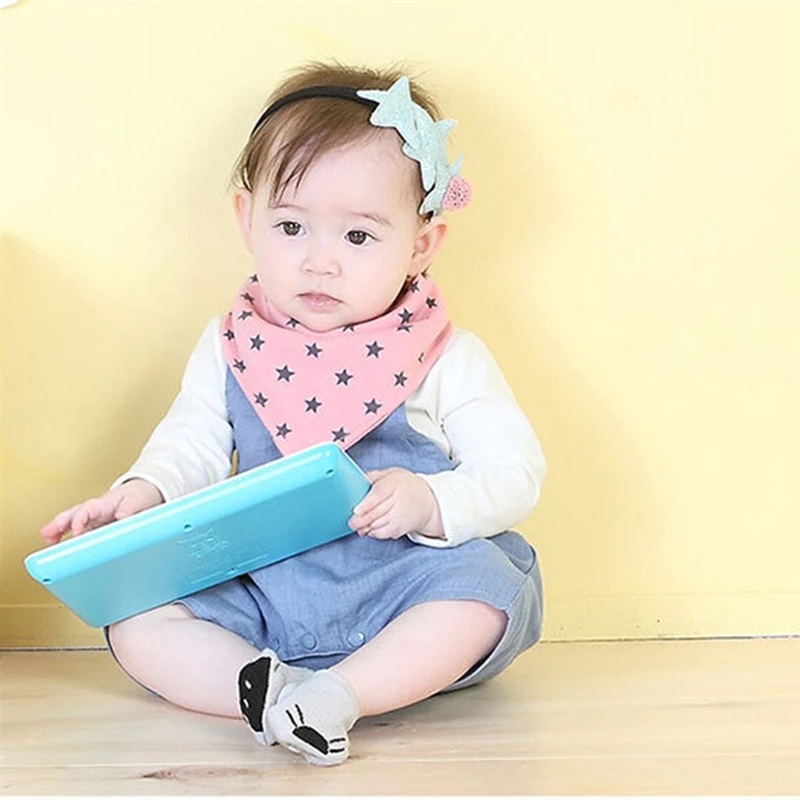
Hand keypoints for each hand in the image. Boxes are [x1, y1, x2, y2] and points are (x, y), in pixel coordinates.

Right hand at [39, 479, 163, 544]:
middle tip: (48, 534)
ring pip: (71, 522)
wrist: (143, 493)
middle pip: (74, 514)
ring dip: (57, 530)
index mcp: (105, 504)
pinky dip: (65, 537)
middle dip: (60, 524)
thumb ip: (130, 508)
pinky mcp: (94, 527)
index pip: (89, 509)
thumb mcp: (138, 501)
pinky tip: (55, 545)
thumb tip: (122, 516)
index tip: (76, 530)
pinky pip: (77, 531)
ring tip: (47, 540)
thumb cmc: (139, 497)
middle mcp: (95, 511)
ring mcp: (92, 519)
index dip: (81, 519)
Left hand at [347, 467, 443, 539]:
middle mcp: (398, 501)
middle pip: (375, 513)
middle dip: (360, 520)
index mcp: (394, 484)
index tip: (356, 510)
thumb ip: (374, 476)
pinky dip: (373, 533)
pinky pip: (382, 534)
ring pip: (377, 526)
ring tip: (358, 525)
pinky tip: (370, 528)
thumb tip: (357, 480)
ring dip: (365, 527)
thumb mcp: (392, 473)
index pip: (379, 495)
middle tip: (351, 521)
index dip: (366, 504)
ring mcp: (400, 516)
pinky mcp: (400, 529)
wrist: (426, 501)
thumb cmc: (405, 485)